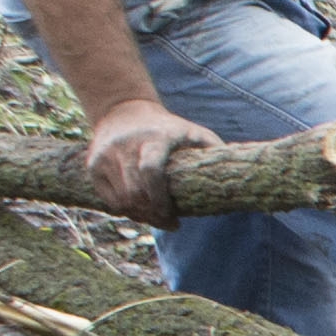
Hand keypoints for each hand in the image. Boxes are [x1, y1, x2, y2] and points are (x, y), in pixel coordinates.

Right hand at [80, 99, 217, 221]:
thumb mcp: (195, 132)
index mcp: (154, 138)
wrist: (123, 111)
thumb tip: (243, 175)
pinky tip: (140, 212)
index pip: (151, 171)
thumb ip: (214, 149)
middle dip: (154, 214)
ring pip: (121, 199)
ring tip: (158, 219)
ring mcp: (106, 154)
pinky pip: (109, 199)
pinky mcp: (93, 164)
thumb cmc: (169, 129)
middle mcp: (126, 145)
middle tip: (170, 223)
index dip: (161, 199)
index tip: (174, 217)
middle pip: (136, 191)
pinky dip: (125, 211)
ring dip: (141, 216)